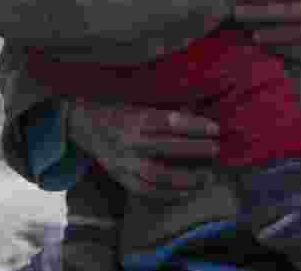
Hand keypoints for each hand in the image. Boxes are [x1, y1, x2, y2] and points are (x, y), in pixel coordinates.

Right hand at [67, 98, 219, 200]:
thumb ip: (167, 114)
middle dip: (193, 150)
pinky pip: (145, 191)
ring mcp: (122, 162)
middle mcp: (126, 141)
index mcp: (132, 118)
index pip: (167, 122)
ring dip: (184, 178)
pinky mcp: (119, 177)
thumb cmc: (119, 112)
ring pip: (155, 175)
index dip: (193, 126)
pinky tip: (187, 193)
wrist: (84, 124)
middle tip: (216, 150)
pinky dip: (168, 195)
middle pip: (163, 148)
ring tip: (207, 177)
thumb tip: (200, 119)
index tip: (215, 128)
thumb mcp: (140, 105)